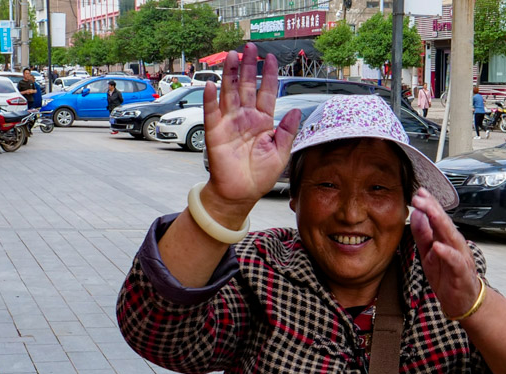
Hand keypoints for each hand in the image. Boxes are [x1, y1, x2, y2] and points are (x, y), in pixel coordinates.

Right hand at [201, 43, 300, 220]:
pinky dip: (211, 99)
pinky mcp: (215, 132)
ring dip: (230, 74)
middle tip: (250, 47)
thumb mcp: (281, 154)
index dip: (269, 75)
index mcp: (263, 122)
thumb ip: (287, 132)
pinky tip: (212, 85)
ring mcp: (229, 123)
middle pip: (247, 86)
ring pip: (229, 93)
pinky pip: (212, 112)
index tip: (271, 58)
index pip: (267, 92)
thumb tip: (295, 111)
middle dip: (249, 66)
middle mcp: (245, 118)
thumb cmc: (260, 176)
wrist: (240, 194)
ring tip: (232, 56)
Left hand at [410, 187, 481, 319]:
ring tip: (430, 212)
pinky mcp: (461, 273)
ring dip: (441, 224)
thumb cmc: (447, 277)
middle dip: (433, 209)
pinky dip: (447, 253)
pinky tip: (437, 246)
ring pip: (451, 237)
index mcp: (446, 239)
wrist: (461, 301)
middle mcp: (455, 245)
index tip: (417, 193)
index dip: (429, 205)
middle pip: (444, 223)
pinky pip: (454, 261)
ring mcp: (460, 257)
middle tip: (420, 197)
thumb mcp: (428, 254)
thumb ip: (422, 235)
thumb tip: (416, 214)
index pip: (437, 218)